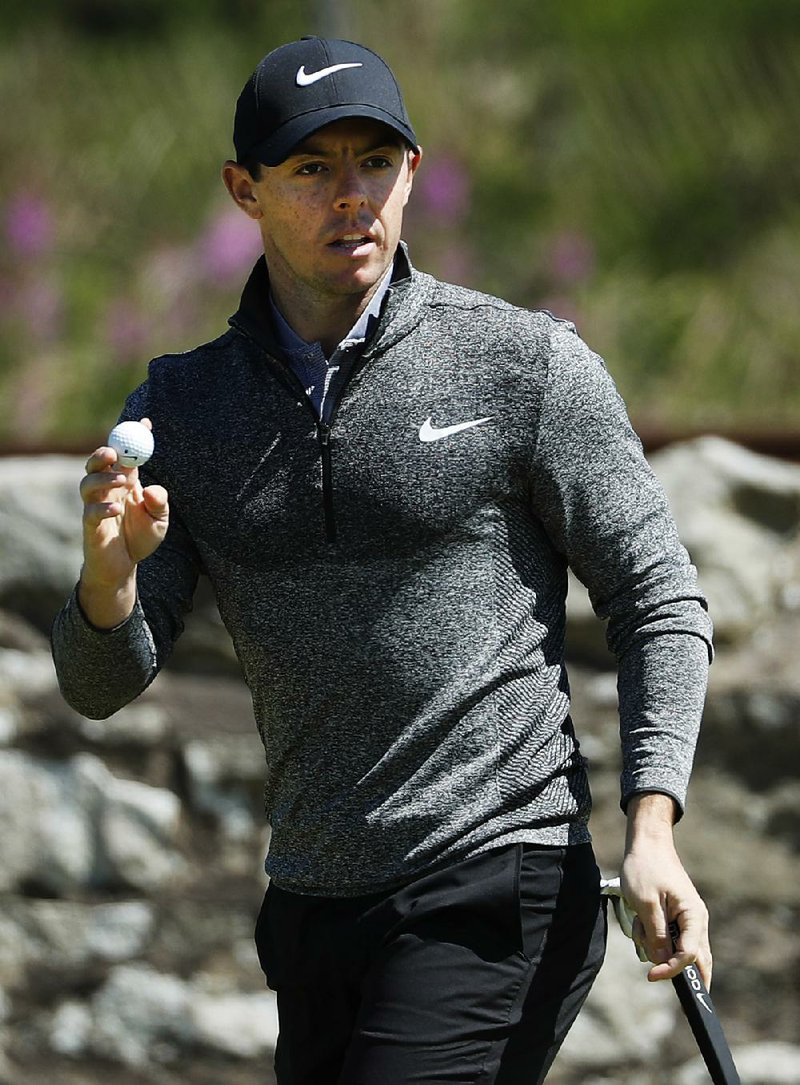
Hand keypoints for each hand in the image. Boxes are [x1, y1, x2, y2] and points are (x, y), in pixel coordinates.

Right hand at [78, 418, 168, 625]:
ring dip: (103, 479)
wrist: (125, 567)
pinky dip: (103, 509)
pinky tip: (117, 511)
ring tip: (123, 482)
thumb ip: (160, 503)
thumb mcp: (160, 520)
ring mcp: (95, 508)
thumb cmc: (141, 539)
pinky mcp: (90, 527)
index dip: (133, 439)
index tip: (145, 423)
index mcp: (125, 484)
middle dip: (103, 454)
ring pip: (87, 484)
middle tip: (114, 452)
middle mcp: (107, 492)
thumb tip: (153, 489)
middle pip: (96, 464)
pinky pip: (89, 513)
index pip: (125, 456)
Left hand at [621, 793, 711, 987]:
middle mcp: (697, 921)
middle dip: (677, 970)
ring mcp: (688, 919)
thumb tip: (663, 962)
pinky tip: (640, 920)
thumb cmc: (646, 868)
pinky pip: (670, 938)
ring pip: (680, 951)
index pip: (689, 956)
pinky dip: (653, 937)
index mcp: (694, 916)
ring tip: (640, 924)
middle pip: (697, 961)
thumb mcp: (646, 903)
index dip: (671, 969)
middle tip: (660, 978)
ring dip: (658, 948)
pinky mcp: (677, 917)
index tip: (650, 976)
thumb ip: (656, 934)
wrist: (647, 844)